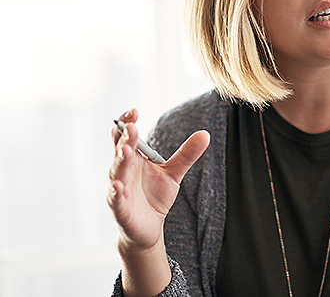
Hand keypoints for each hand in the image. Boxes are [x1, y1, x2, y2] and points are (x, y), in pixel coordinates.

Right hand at [107, 109, 209, 295]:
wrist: (150, 227)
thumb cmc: (156, 196)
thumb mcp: (174, 173)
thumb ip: (186, 154)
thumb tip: (205, 133)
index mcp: (133, 159)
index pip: (125, 137)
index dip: (126, 123)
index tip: (133, 111)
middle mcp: (122, 171)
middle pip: (120, 151)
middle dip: (124, 138)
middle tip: (131, 125)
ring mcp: (119, 190)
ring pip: (116, 173)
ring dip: (120, 161)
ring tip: (126, 149)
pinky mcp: (120, 209)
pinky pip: (116, 200)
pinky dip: (116, 193)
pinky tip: (118, 187)